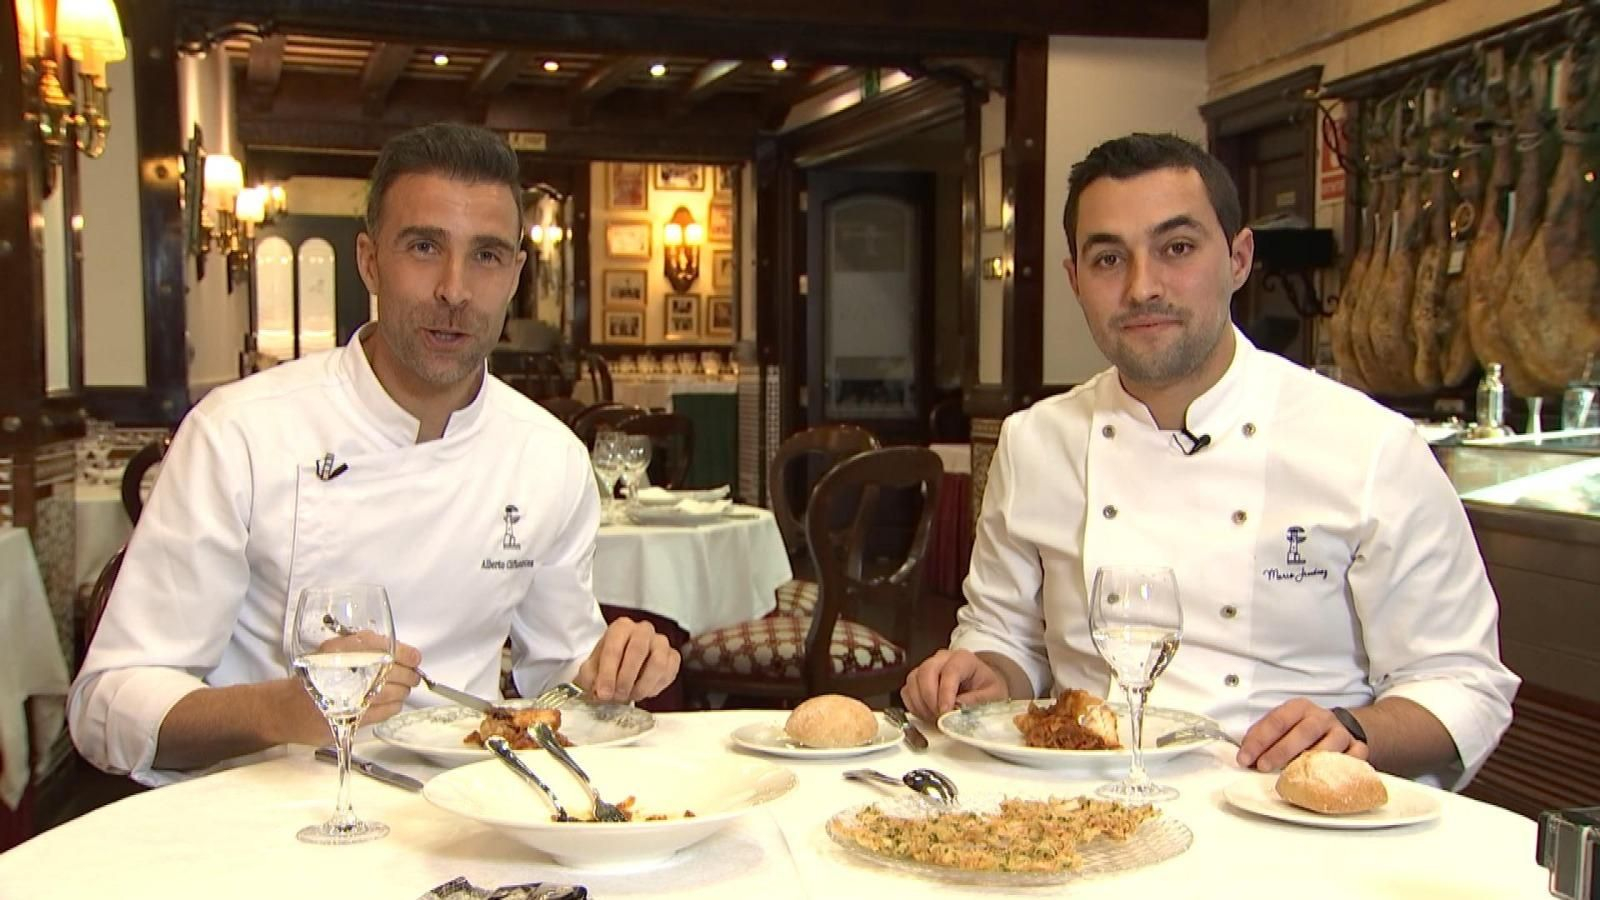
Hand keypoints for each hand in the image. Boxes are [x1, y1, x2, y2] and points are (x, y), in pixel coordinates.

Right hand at [314, 630, 420, 728]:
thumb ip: (363, 647)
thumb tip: (400, 652)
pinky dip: (393, 707)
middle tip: (412, 676)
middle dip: (408, 675)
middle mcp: (342, 670)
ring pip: (390, 692)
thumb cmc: (313, 679)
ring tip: (401, 689)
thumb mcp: (333, 653)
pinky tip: (391, 703)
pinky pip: (383, 712)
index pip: (383, 647)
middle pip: (391, 671)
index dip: (405, 653)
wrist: (286, 708)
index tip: (415, 658)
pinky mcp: (349, 718)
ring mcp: (346, 696)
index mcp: (339, 649)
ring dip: (402, 691)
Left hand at [576, 617, 680, 702]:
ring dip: (642, 685)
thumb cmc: (606, 667)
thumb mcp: (591, 672)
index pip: (614, 648)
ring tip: (630, 696)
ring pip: (657, 663)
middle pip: (638, 651)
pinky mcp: (673, 656)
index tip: (604, 693)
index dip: (608, 674)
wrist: (619, 669)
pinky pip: (669, 672)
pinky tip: (642, 692)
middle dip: (626, 678)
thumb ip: (592, 680)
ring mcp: (660, 642)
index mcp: (620, 628)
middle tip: (618, 696)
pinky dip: (655, 687)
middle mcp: (642, 630)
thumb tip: (601, 692)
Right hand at [899, 649, 1009, 722]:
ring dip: (920, 704)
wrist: (981, 685)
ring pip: (913, 680)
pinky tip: (926, 715)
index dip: (945, 692)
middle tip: (938, 717)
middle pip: (926, 672)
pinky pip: (907, 691)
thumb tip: (958, 707)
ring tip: (934, 719)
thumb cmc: (986, 687)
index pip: (950, 671)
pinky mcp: (917, 679)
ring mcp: (927, 667)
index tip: (946, 711)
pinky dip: (913, 706)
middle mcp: (942, 659)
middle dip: (930, 698)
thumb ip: (978, 700)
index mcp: (963, 658)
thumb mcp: (994, 694)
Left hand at [1236, 698, 1367, 771]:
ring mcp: (1342, 733)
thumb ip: (1261, 737)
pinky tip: (1325, 781)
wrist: (1336, 728)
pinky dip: (1341, 770)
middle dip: (1281, 751)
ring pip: (1330, 747)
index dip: (1260, 740)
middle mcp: (1322, 717)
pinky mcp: (1358, 748)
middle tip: (1263, 767)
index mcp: (1299, 708)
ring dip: (1310, 763)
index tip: (1245, 758)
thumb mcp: (1280, 726)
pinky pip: (1354, 760)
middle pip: (1303, 732)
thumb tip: (1245, 757)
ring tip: (1293, 778)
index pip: (1277, 720)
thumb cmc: (1300, 730)